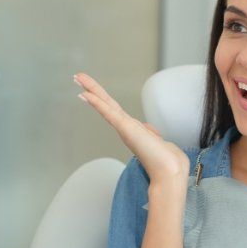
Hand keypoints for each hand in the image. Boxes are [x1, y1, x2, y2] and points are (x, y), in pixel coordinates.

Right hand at [74, 73, 189, 185]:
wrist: (169, 171)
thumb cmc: (166, 161)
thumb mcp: (158, 141)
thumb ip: (151, 133)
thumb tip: (148, 128)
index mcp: (132, 128)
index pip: (114, 108)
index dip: (102, 98)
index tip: (90, 90)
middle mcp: (125, 127)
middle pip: (105, 102)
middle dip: (91, 89)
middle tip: (77, 77)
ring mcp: (124, 127)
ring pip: (104, 104)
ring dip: (91, 90)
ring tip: (77, 78)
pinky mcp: (125, 128)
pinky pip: (109, 112)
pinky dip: (97, 103)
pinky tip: (86, 95)